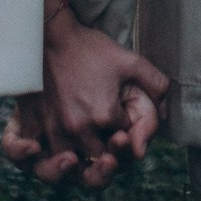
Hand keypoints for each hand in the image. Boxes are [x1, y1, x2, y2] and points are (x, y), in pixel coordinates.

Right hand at [0, 0, 169, 189]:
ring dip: (82, 163)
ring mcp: (54, 129)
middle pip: (100, 158)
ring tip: (86, 151)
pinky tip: (52, 153)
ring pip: (72, 166)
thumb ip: (156, 85)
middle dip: (109, 154)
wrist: (50, 35)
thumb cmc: (90, 48)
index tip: (125, 126)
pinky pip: (38, 158)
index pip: (124, 142)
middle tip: (111, 141)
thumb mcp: (130, 61)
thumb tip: (165, 112)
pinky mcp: (34, 126)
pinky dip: (47, 161)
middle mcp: (80, 128)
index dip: (128, 137)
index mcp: (105, 114)